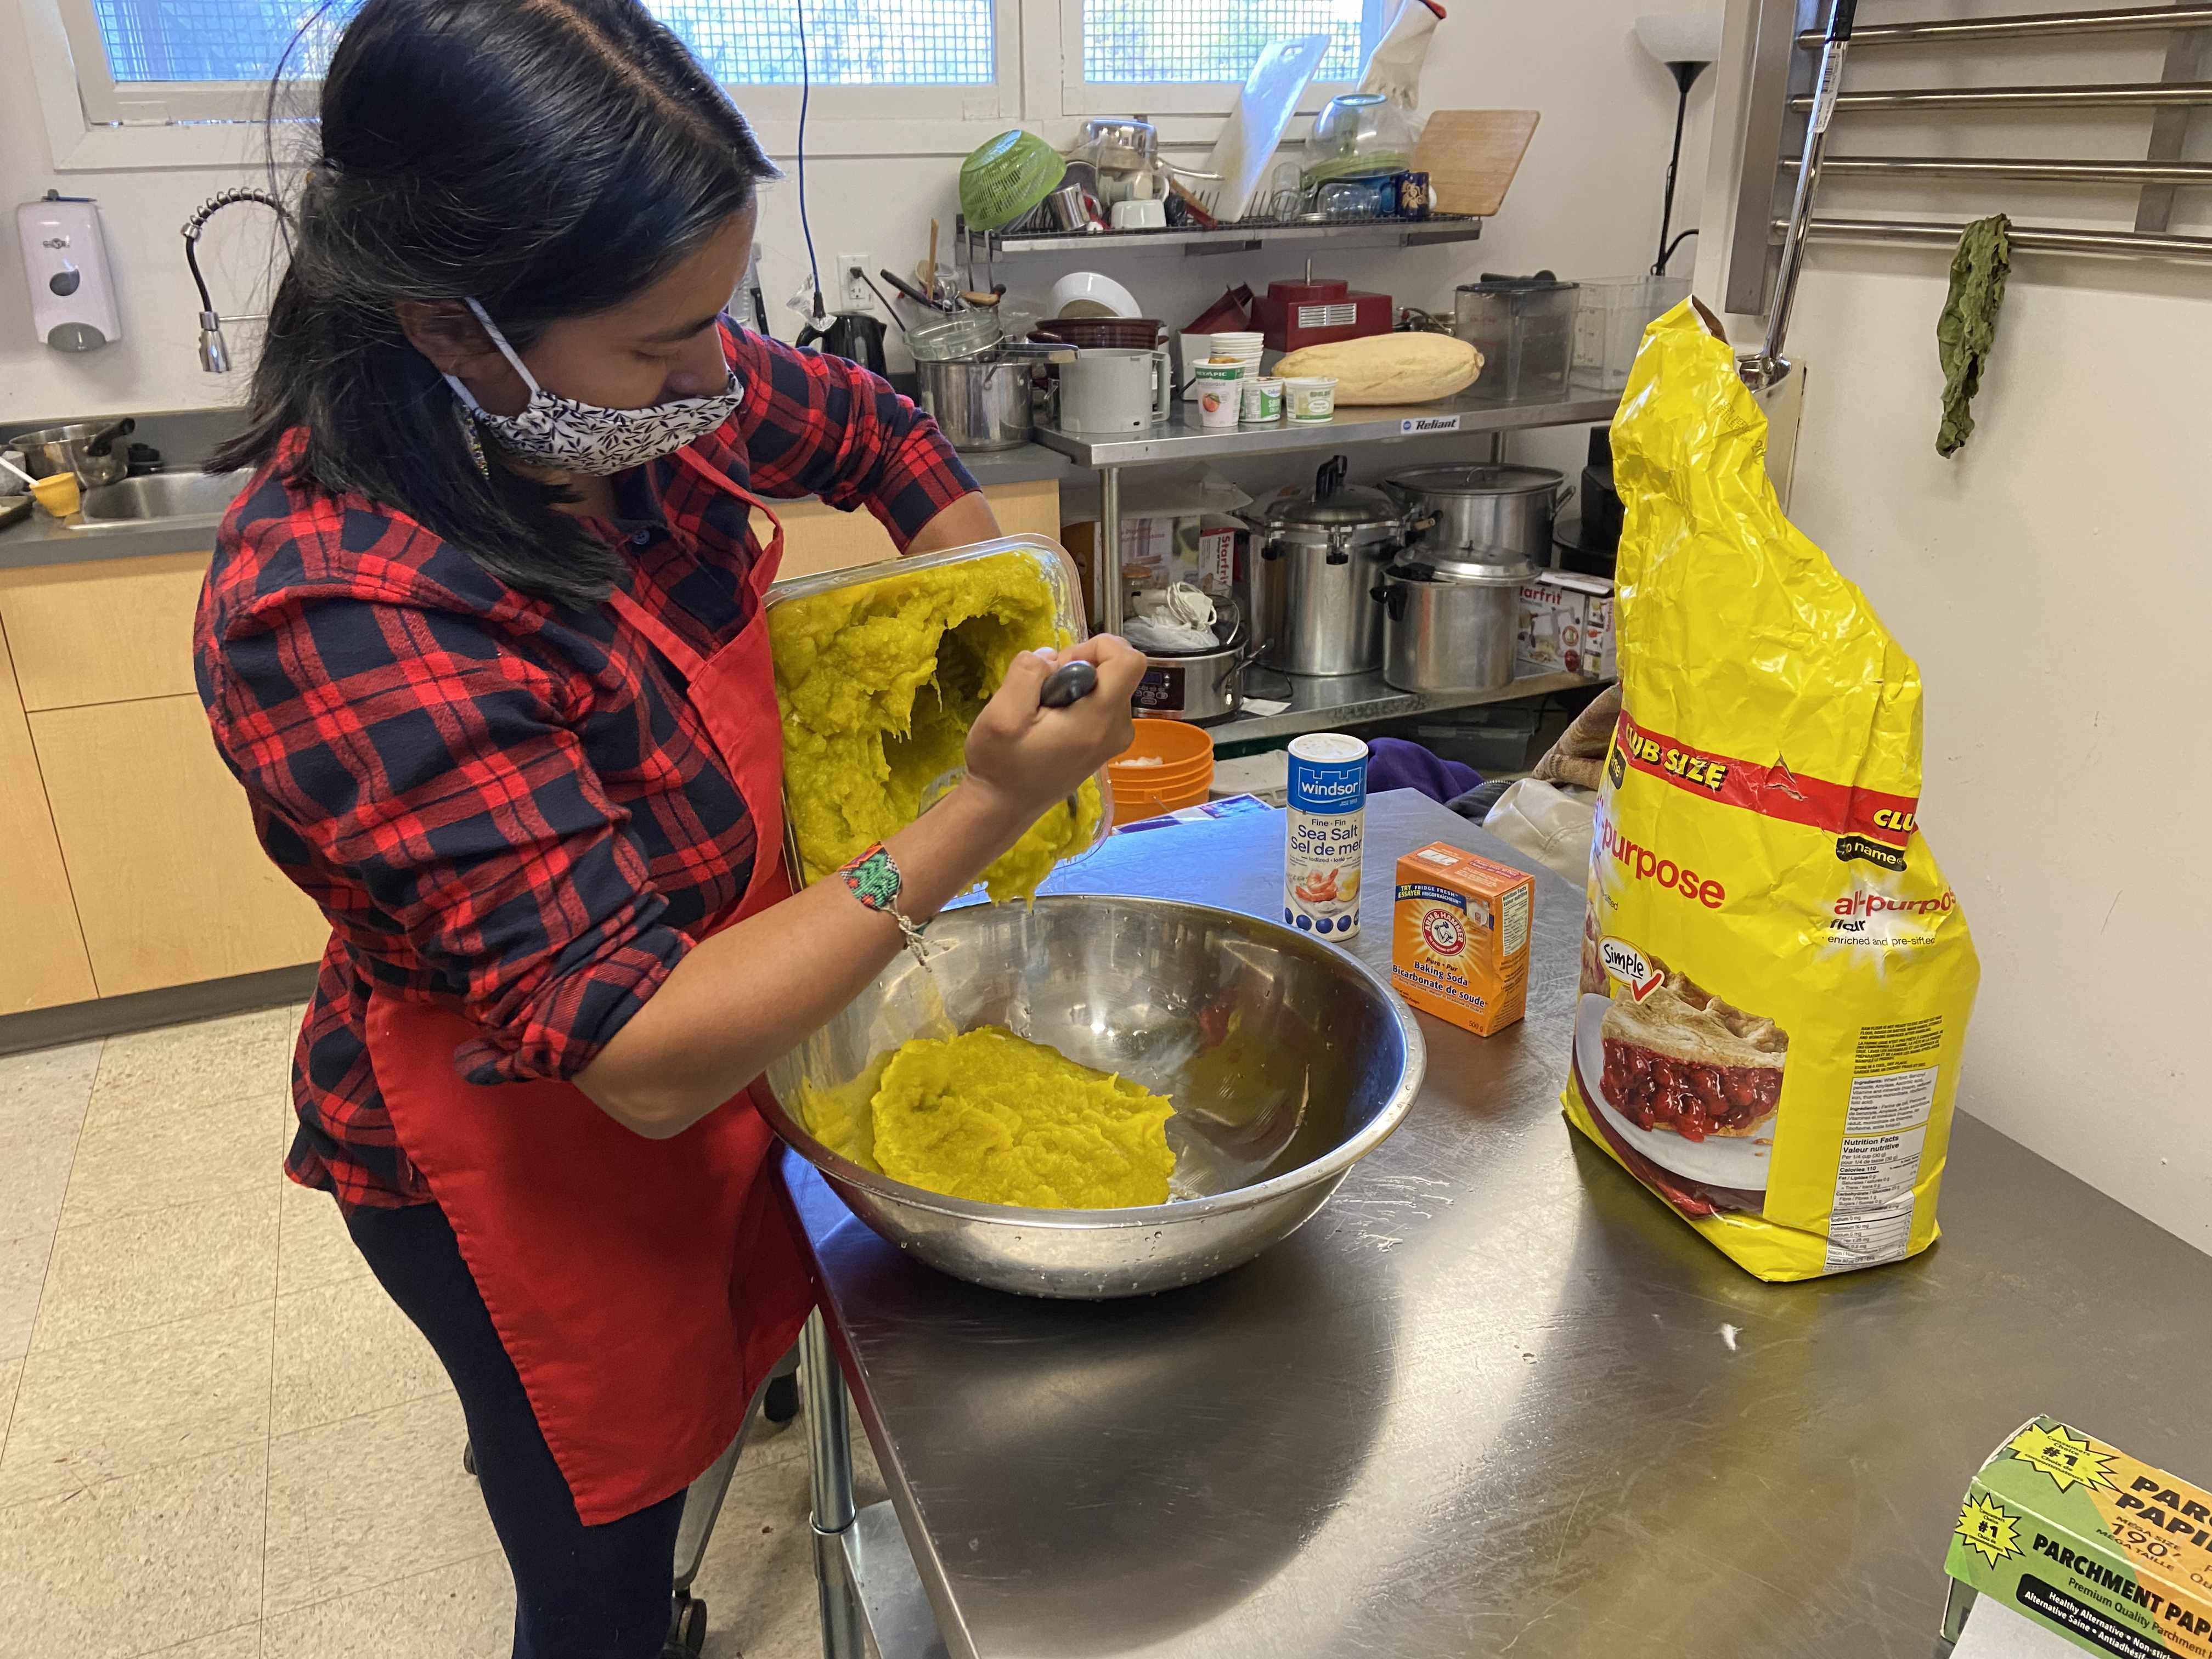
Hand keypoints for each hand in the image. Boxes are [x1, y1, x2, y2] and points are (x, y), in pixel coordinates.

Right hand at [963, 635, 1143, 820]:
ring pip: (1107, 683)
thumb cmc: (1001, 764)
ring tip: (1043, 709)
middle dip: (1079, 665)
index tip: (1063, 665)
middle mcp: (1118, 728)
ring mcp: (1115, 738)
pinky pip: (1101, 701)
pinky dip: (1077, 698)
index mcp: (1099, 720)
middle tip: (1043, 691)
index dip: (1097, 647)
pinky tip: (1051, 720)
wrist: (1004, 807)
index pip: (1129, 660)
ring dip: (1075, 682)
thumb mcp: (1001, 715)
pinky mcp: (1105, 743)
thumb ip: (1027, 674)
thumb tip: (1050, 656)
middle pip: (1116, 670)